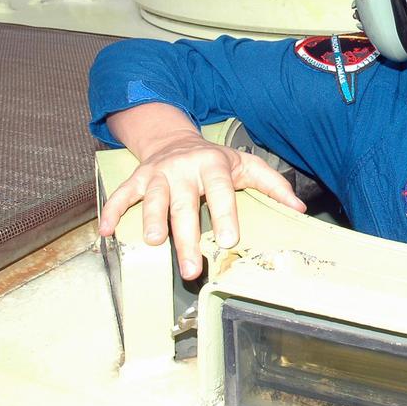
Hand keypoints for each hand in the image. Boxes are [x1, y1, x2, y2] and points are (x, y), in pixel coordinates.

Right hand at [99, 126, 305, 279]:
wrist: (174, 138)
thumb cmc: (215, 160)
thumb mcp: (246, 165)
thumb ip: (273, 186)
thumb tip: (300, 209)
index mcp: (213, 166)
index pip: (220, 191)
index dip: (225, 214)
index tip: (230, 239)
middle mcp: (184, 169)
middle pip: (185, 205)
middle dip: (187, 237)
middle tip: (191, 267)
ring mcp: (158, 174)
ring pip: (154, 200)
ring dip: (152, 221)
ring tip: (154, 244)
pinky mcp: (137, 179)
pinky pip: (122, 195)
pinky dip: (113, 211)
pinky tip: (106, 232)